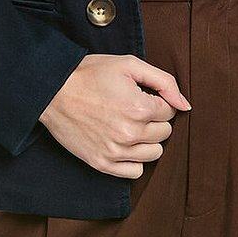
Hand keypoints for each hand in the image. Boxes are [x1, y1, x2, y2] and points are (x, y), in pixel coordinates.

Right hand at [39, 53, 190, 178]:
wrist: (52, 91)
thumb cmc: (90, 74)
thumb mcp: (129, 65)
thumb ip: (164, 81)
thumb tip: (185, 105)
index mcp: (139, 108)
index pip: (170, 112)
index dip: (157, 101)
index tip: (140, 95)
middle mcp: (129, 133)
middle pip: (164, 133)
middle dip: (154, 119)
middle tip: (134, 108)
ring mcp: (115, 152)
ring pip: (154, 153)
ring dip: (147, 139)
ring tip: (129, 124)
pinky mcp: (102, 164)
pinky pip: (135, 172)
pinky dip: (134, 159)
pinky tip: (123, 142)